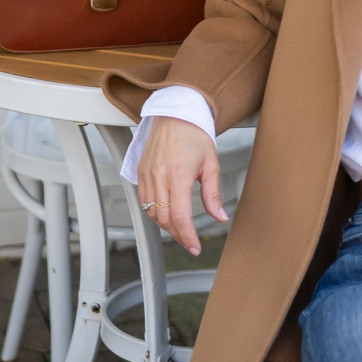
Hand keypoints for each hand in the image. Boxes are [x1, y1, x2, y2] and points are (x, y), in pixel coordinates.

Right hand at [135, 115, 226, 257]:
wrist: (175, 114)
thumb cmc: (194, 135)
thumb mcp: (211, 164)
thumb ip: (213, 194)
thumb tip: (220, 216)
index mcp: (178, 175)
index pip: (180, 216)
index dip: (187, 236)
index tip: (195, 247)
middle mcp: (159, 176)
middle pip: (164, 219)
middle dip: (178, 235)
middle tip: (190, 242)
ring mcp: (147, 175)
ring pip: (152, 212)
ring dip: (166, 225)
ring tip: (180, 229)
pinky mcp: (141, 173)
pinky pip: (144, 201)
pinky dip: (154, 212)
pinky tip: (166, 214)